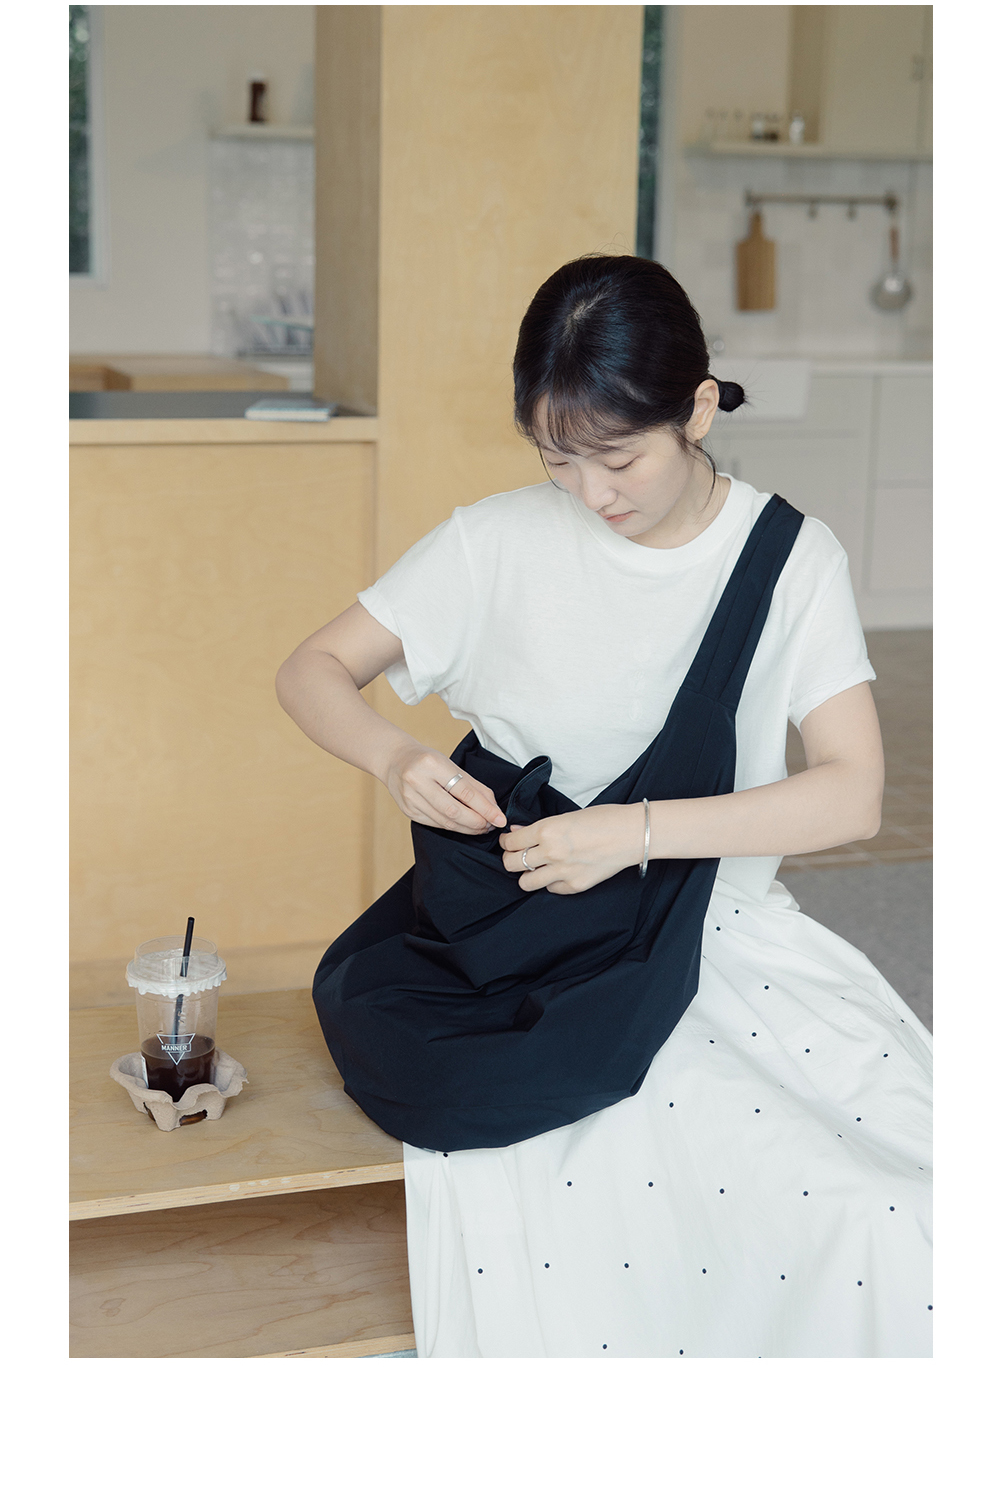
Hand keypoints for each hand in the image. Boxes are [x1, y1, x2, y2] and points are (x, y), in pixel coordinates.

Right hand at [383, 742, 506, 833]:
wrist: (394, 760)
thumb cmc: (426, 760)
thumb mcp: (450, 764)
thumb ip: (473, 785)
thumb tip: (494, 807)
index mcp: (432, 764)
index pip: (465, 792)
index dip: (485, 808)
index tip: (500, 819)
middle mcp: (418, 781)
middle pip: (454, 811)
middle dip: (477, 822)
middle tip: (491, 825)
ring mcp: (410, 798)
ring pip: (445, 821)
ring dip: (467, 828)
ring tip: (482, 827)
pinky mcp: (408, 811)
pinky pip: (436, 824)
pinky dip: (453, 827)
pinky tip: (464, 826)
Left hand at [499, 803, 644, 893]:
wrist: (632, 834)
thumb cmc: (604, 819)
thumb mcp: (567, 815)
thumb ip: (540, 827)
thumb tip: (518, 831)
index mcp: (547, 830)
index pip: (511, 842)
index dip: (506, 842)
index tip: (508, 842)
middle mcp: (551, 852)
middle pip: (511, 864)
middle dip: (510, 859)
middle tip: (516, 855)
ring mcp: (562, 872)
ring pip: (525, 883)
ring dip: (527, 875)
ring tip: (535, 868)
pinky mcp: (575, 886)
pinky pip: (551, 889)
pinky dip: (551, 883)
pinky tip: (558, 873)